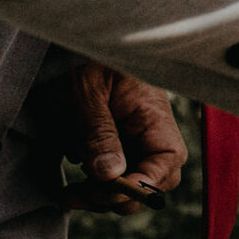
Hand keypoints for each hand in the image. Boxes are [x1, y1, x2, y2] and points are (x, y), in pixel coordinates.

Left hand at [37, 61, 186, 215]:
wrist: (77, 42)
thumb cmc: (87, 57)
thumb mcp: (89, 92)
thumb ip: (100, 132)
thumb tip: (110, 175)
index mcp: (154, 114)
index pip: (168, 159)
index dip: (146, 182)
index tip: (110, 189)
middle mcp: (149, 131)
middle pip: (155, 178)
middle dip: (122, 196)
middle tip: (84, 196)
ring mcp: (132, 139)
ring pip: (131, 181)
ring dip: (103, 195)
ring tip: (70, 195)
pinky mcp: (114, 143)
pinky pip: (113, 174)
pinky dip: (94, 186)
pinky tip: (72, 184)